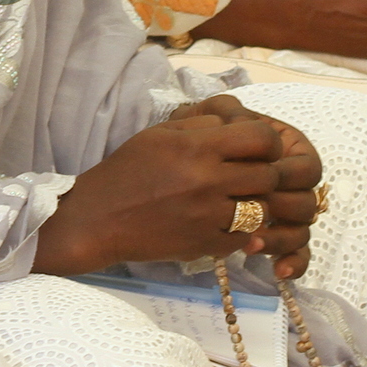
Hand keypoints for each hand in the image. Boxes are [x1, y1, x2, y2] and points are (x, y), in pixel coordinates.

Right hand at [34, 95, 322, 280]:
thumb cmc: (127, 171)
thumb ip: (202, 125)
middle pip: (268, 175)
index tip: (256, 148)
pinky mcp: (205, 245)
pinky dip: (238, 230)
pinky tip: (220, 222)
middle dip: (265, 173)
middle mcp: (208, 181)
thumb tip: (238, 121)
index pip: (261, 139)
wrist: (98, 219)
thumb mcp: (160, 134)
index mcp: (196, 148)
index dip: (267, 142)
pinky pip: (243, 237)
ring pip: (260, 209)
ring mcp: (209, 217)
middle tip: (248, 175)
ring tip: (236, 200)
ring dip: (254, 203)